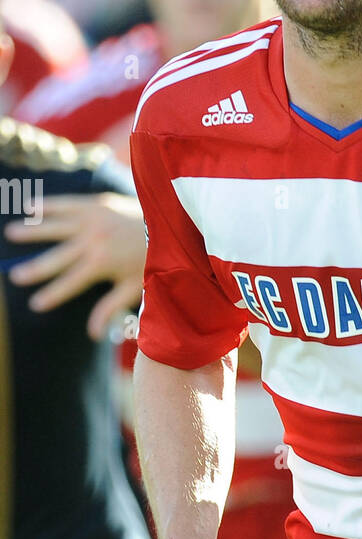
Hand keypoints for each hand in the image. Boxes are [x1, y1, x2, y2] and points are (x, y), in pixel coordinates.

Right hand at [5, 192, 145, 339]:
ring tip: (11, 233)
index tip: (34, 305)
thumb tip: (92, 334)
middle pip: (58, 257)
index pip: (71, 283)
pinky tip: (29, 207)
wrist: (169, 223)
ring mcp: (93, 220)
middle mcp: (94, 241)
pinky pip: (67, 203)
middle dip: (36, 268)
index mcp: (102, 263)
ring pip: (56, 226)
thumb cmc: (151, 259)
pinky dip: (48, 205)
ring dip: (33, 230)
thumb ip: (110, 308)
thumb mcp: (133, 287)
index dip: (53, 294)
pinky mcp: (96, 204)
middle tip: (15, 276)